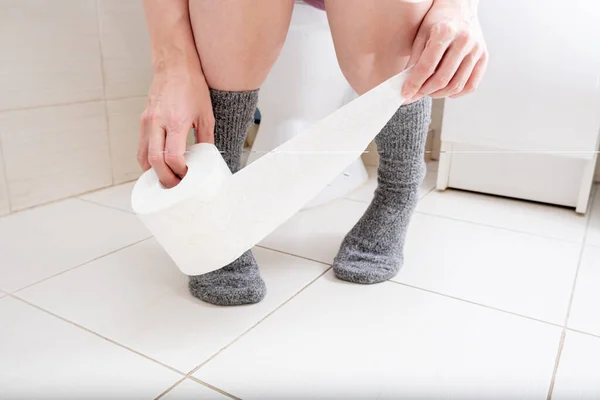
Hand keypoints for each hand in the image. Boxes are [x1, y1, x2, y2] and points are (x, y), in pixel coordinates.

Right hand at [138, 65, 213, 187]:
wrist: (174, 65)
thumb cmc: (191, 86)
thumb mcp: (206, 114)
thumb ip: (206, 138)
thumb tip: (206, 157)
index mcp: (176, 122)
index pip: (172, 156)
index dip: (179, 171)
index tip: (187, 174)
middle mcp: (157, 123)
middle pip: (154, 161)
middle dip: (165, 178)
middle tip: (175, 185)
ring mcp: (147, 121)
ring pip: (143, 156)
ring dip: (154, 172)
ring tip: (167, 178)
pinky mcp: (143, 120)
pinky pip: (141, 146)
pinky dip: (148, 160)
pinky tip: (158, 165)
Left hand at [402, 0, 487, 101]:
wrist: (461, 6)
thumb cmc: (438, 19)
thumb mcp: (421, 34)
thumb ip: (415, 59)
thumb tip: (409, 85)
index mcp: (445, 31)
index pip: (426, 66)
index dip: (414, 84)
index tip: (405, 93)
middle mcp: (464, 40)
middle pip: (442, 79)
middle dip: (425, 91)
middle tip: (416, 94)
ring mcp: (477, 49)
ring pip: (457, 85)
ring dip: (440, 94)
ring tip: (429, 91)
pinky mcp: (484, 56)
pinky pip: (471, 85)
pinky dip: (457, 93)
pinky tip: (446, 90)